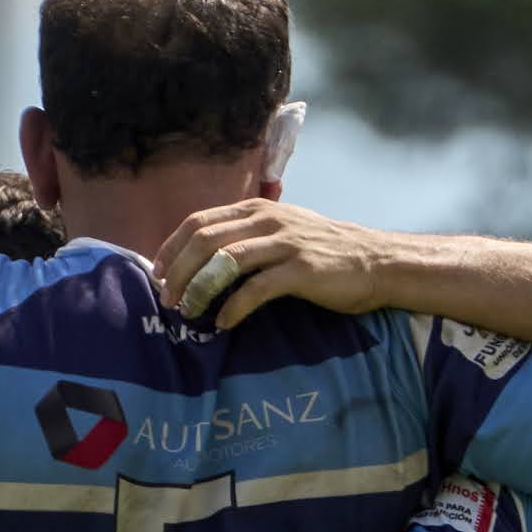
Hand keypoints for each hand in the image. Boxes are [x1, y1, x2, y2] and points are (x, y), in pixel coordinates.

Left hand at [157, 200, 393, 331]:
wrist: (374, 261)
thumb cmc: (324, 252)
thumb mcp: (281, 231)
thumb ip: (246, 236)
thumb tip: (203, 259)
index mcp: (256, 208)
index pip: (198, 221)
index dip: (171, 248)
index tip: (157, 274)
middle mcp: (266, 220)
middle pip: (204, 240)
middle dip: (178, 272)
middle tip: (168, 299)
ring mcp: (284, 243)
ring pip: (225, 262)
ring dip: (199, 290)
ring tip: (189, 313)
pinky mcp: (300, 269)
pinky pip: (256, 289)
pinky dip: (234, 308)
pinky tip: (224, 323)